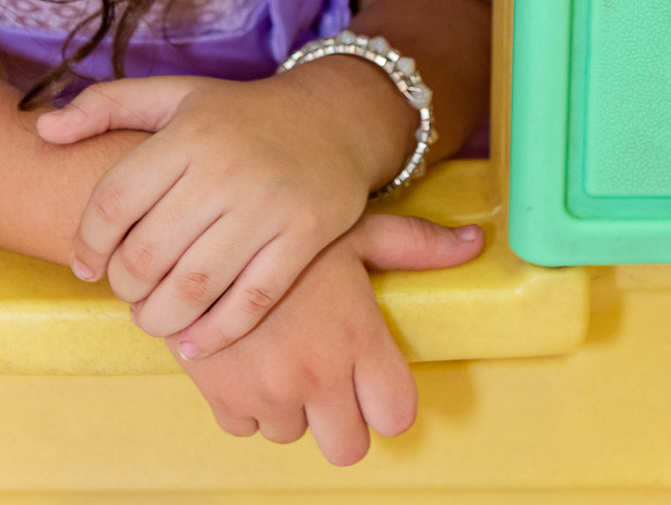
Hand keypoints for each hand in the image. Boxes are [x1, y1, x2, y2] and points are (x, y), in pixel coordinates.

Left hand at [36, 67, 479, 353]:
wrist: (332, 119)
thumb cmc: (237, 114)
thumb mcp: (174, 94)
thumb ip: (104, 105)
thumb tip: (42, 128)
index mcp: (188, 132)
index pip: (114, 201)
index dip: (87, 243)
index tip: (86, 264)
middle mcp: (226, 168)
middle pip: (149, 252)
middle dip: (124, 286)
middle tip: (125, 292)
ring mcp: (268, 205)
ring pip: (195, 285)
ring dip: (161, 318)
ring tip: (152, 319)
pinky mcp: (306, 237)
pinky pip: (251, 300)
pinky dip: (216, 332)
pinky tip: (193, 342)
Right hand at [169, 212, 474, 466]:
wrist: (194, 225)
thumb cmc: (281, 223)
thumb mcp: (353, 228)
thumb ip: (417, 243)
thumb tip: (476, 242)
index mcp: (356, 338)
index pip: (396, 416)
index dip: (386, 399)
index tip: (370, 378)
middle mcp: (316, 374)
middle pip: (348, 447)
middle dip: (339, 417)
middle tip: (325, 374)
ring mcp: (268, 391)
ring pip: (292, 434)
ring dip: (289, 404)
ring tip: (278, 350)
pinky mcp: (222, 399)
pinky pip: (245, 427)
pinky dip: (245, 402)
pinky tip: (245, 355)